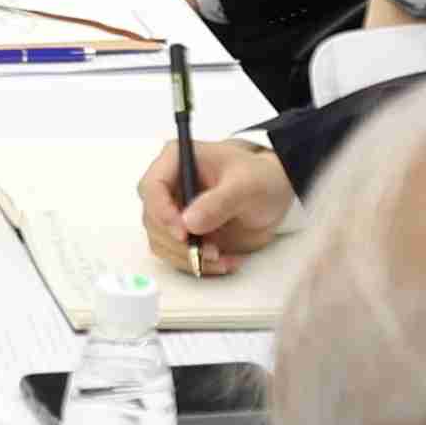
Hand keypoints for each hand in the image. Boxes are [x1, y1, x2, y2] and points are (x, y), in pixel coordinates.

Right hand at [143, 135, 289, 278]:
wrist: (273, 196)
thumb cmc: (259, 177)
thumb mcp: (246, 184)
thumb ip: (219, 201)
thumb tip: (189, 222)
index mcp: (178, 160)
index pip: (152, 187)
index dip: (161, 212)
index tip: (183, 232)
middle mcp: (170, 187)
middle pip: (152, 220)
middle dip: (178, 242)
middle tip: (208, 251)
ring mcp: (174, 213)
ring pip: (162, 242)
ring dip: (189, 257)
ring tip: (222, 258)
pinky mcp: (184, 234)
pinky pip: (177, 256)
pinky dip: (198, 265)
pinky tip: (225, 261)